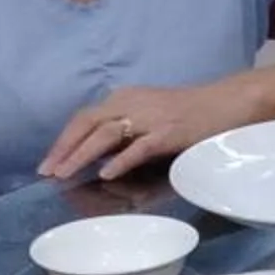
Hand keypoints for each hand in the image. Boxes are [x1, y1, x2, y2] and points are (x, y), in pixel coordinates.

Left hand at [42, 82, 251, 183]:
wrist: (228, 103)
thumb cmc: (189, 113)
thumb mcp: (148, 116)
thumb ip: (123, 133)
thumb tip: (95, 157)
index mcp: (124, 99)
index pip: (84, 118)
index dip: (63, 140)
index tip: (47, 164)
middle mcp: (132, 103)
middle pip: (87, 123)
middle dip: (64, 148)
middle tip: (46, 172)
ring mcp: (150, 117)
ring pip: (106, 134)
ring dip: (82, 155)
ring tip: (65, 175)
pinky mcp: (169, 132)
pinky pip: (139, 147)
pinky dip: (121, 160)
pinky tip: (107, 174)